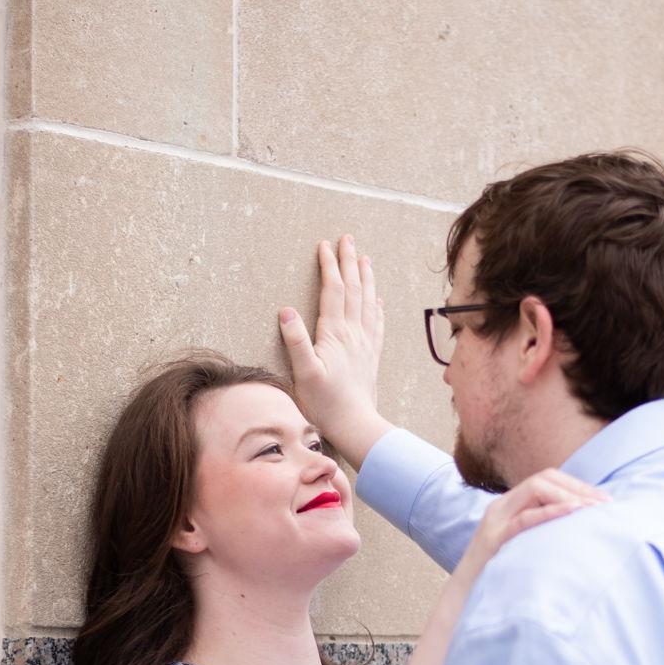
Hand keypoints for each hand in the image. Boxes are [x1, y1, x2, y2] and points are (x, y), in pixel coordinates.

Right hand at [278, 235, 389, 459]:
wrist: (355, 425)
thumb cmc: (325, 404)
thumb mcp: (304, 373)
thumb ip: (296, 341)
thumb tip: (285, 311)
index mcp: (334, 334)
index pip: (333, 291)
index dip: (329, 266)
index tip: (325, 245)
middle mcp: (353, 334)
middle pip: (353, 289)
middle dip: (349, 262)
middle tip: (348, 239)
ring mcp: (365, 344)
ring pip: (367, 302)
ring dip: (366, 278)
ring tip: (365, 259)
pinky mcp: (371, 356)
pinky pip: (376, 323)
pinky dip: (377, 306)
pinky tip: (378, 299)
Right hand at [453, 468, 606, 589]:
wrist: (463, 602)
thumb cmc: (498, 579)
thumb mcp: (523, 548)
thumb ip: (542, 534)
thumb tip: (581, 532)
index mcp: (510, 506)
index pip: (547, 479)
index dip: (577, 486)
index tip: (604, 501)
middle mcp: (501, 507)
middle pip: (544, 478)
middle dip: (578, 487)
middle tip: (604, 504)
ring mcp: (496, 521)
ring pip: (535, 489)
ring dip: (569, 496)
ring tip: (593, 509)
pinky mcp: (494, 540)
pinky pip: (525, 518)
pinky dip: (552, 512)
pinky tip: (574, 513)